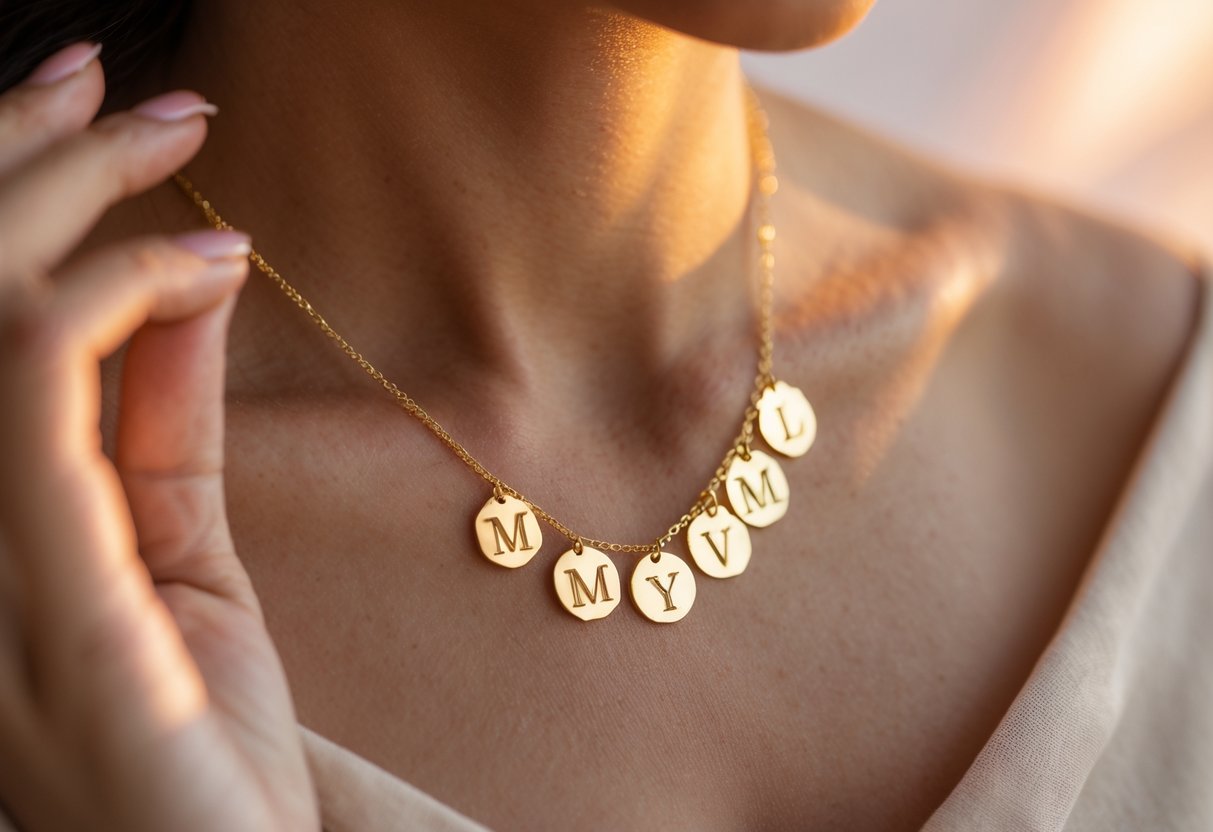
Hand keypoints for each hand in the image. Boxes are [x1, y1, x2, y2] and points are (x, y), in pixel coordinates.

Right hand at [0, 43, 317, 830]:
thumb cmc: (201, 740)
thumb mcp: (177, 560)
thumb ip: (159, 426)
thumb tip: (180, 286)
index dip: (1, 197)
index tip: (85, 110)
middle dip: (22, 159)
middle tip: (117, 79)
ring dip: (74, 191)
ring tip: (174, 128)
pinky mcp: (45, 592)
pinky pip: (38, 386)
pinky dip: (119, 293)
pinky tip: (206, 259)